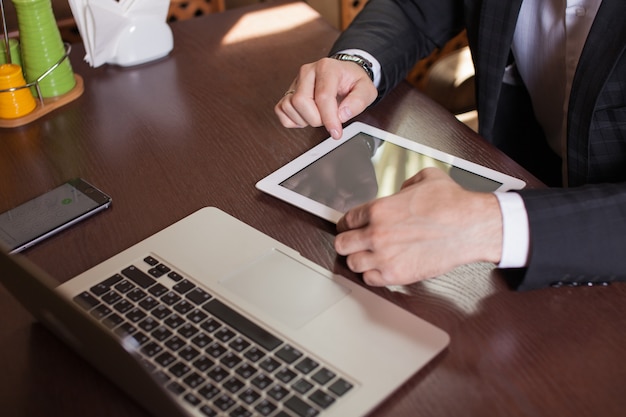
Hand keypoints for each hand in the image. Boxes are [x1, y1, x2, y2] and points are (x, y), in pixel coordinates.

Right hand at [274, 58, 377, 138]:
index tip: (336, 132)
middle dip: (316, 118)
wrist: (344, 74)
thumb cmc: (352, 82)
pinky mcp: (288, 92)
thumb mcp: (366, 89)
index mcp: (327, 67)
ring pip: (289, 106)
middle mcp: (307, 71)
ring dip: (305, 120)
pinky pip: (281, 110)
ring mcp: (295, 81)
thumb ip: (358, 102)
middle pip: (301, 101)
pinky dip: (292, 120)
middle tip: (329, 119)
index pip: (323, 97)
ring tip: (319, 115)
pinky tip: (306, 117)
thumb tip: (342, 115)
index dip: (329, 119)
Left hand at [334, 167, 502, 285]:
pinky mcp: (396, 274)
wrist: (471, 227)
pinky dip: (372, 275)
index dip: (348, 224)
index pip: (346, 220)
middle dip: (348, 241)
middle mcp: (377, 233)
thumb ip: (406, 183)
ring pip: (352, 263)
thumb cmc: (452, 204)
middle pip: (342, 243)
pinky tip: (379, 268)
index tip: (351, 227)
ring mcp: (384, 256)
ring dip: (358, 259)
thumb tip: (401, 191)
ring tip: (367, 257)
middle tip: (354, 242)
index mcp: (379, 209)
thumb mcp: (426, 178)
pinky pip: (369, 279)